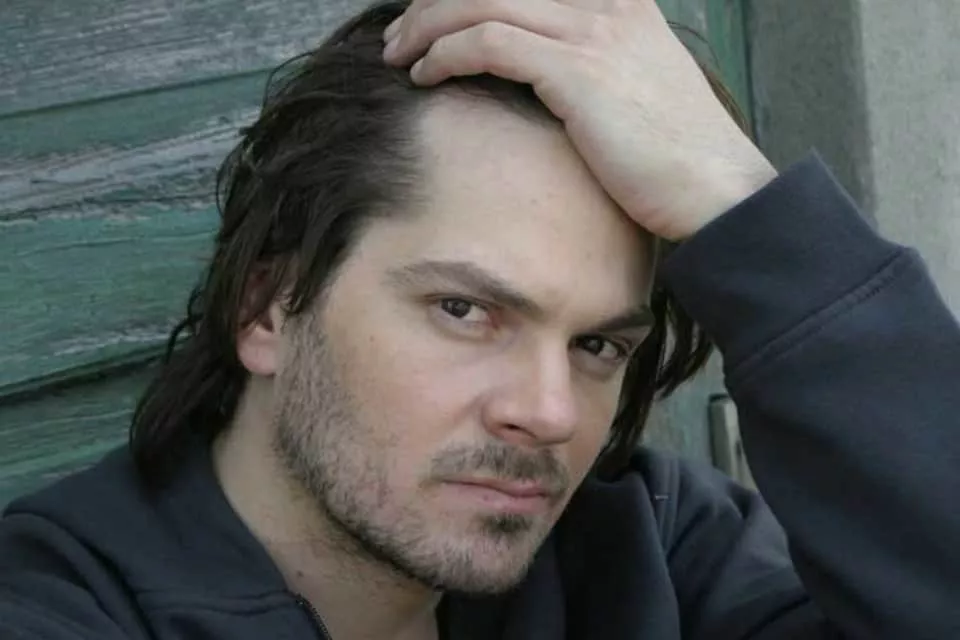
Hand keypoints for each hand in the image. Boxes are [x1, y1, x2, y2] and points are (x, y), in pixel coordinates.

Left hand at [382, 0, 777, 240]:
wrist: (716, 188)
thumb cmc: (675, 155)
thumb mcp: (638, 86)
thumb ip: (593, 61)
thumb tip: (541, 71)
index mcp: (619, 1)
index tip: (436, 16)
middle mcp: (605, 3)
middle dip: (435, 3)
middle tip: (402, 34)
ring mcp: (591, 31)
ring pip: (481, 3)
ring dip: (427, 26)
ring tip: (399, 53)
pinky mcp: (575, 71)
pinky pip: (487, 44)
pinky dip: (445, 55)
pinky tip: (425, 76)